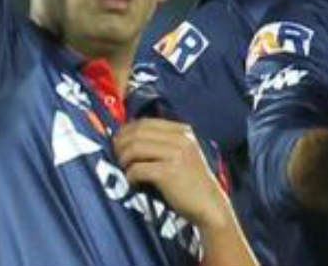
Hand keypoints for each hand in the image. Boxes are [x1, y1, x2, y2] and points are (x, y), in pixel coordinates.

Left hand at [112, 118, 230, 229]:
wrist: (210, 206)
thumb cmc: (189, 181)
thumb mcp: (181, 153)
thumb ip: (161, 142)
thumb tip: (125, 136)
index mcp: (182, 131)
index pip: (144, 122)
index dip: (126, 131)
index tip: (118, 142)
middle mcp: (180, 139)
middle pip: (137, 133)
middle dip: (121, 144)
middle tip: (116, 156)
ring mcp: (176, 155)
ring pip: (135, 148)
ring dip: (123, 159)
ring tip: (124, 168)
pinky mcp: (170, 173)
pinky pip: (138, 169)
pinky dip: (130, 175)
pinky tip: (132, 181)